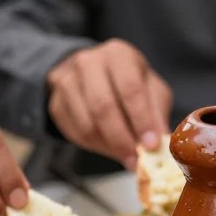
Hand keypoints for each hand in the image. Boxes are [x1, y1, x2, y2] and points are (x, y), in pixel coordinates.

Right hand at [47, 39, 171, 167]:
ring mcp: (67, 81)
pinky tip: (109, 147)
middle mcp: (88, 62)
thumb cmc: (128, 82)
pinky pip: (75, 133)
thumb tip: (159, 142)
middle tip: (136, 160)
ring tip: (125, 156)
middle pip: (103, 106)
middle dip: (122, 139)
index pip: (129, 88)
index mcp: (118, 54)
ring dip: (108, 147)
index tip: (151, 144)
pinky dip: (95, 146)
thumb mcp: (151, 89)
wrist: (92, 74)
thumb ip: (156, 113)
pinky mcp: (56, 103)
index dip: (141, 119)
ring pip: (86, 124)